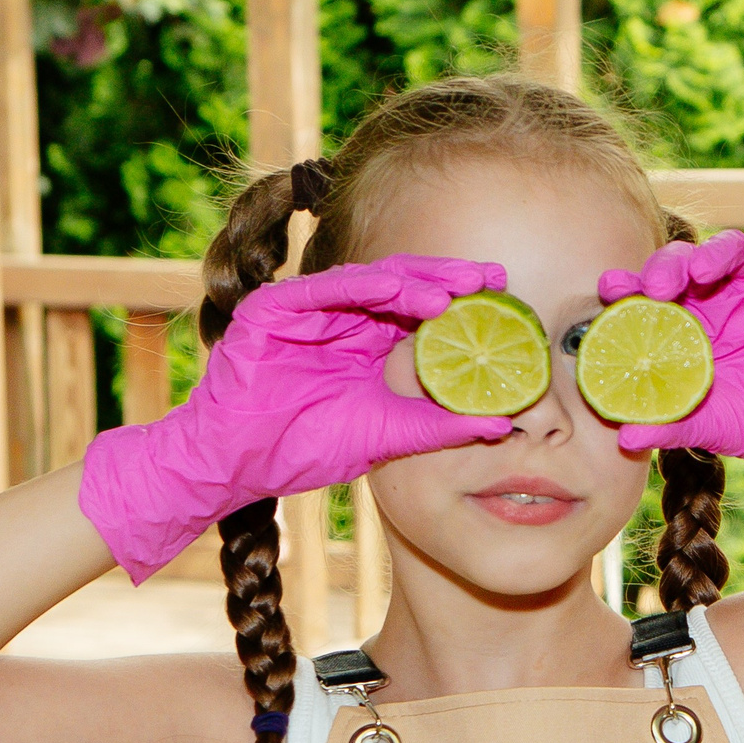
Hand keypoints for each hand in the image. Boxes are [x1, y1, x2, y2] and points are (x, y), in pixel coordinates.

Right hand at [79, 256, 513, 581]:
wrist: (236, 464)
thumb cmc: (304, 449)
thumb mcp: (386, 437)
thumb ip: (439, 426)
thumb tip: (504, 425)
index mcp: (368, 343)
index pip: (421, 312)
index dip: (462, 303)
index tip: (507, 299)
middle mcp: (342, 318)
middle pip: (403, 286)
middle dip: (448, 280)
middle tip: (492, 278)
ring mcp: (307, 309)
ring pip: (368, 281)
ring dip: (413, 281)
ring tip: (454, 292)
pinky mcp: (273, 308)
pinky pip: (322, 288)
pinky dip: (362, 287)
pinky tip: (400, 290)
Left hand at [598, 205, 743, 514]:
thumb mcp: (710, 427)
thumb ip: (669, 427)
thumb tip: (623, 436)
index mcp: (688, 325)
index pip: (650, 296)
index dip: (629, 288)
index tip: (610, 288)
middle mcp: (719, 297)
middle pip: (683, 263)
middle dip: (666, 267)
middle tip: (658, 286)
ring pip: (729, 246)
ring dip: (713, 250)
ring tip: (704, 269)